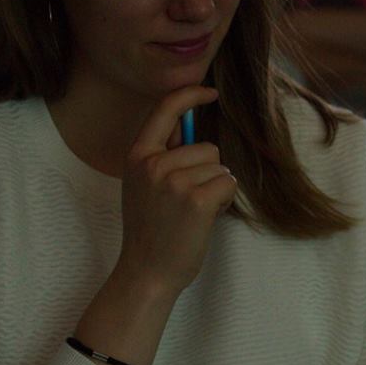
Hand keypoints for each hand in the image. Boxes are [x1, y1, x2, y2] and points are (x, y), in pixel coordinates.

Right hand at [115, 85, 236, 294]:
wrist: (147, 272)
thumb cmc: (152, 231)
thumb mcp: (144, 185)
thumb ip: (164, 156)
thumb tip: (191, 126)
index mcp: (137, 156)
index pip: (164, 110)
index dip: (190, 95)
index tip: (209, 92)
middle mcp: (153, 164)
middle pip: (206, 147)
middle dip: (208, 172)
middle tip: (186, 203)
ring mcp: (174, 181)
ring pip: (220, 166)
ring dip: (216, 188)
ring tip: (192, 213)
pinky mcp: (196, 199)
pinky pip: (228, 184)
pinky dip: (224, 201)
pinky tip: (204, 219)